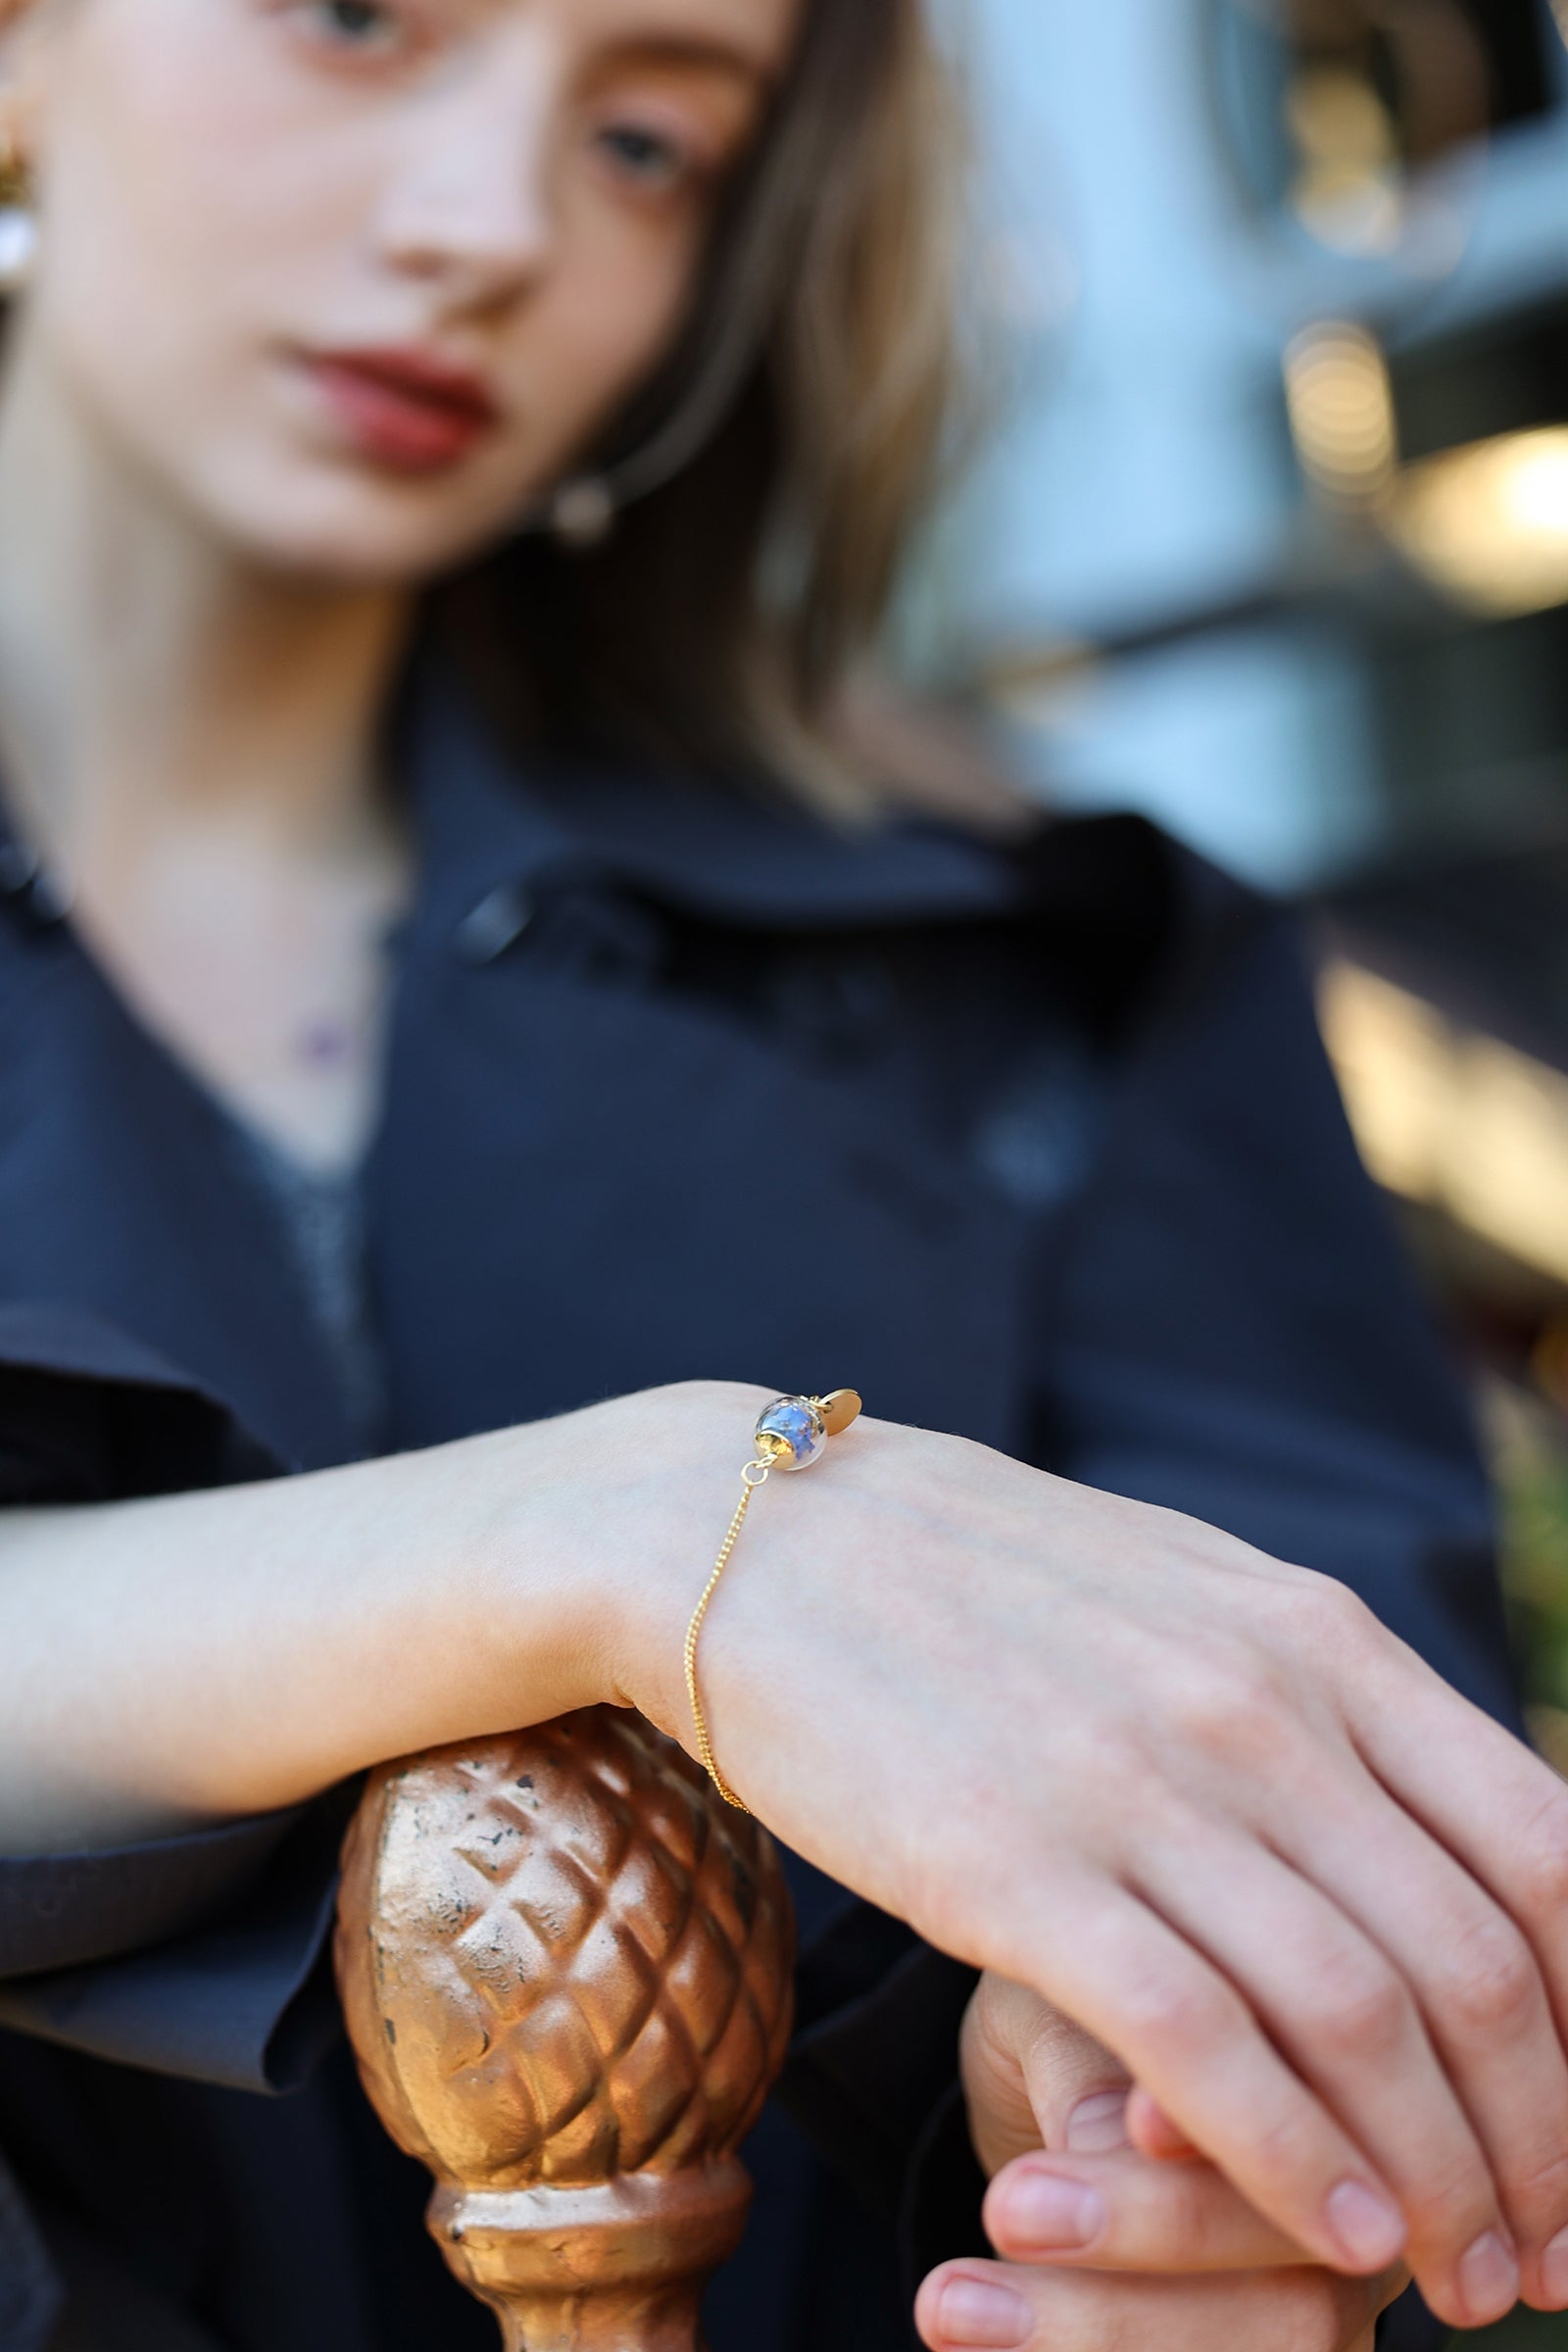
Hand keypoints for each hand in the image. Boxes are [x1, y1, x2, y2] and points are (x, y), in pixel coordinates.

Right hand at [616, 1392, 1567, 2330]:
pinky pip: (1202, 2048)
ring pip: (1357, 2021)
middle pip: (1470, 1963)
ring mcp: (1135, 1784)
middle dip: (1538, 2140)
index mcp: (1313, 1637)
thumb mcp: (1185, 1599)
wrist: (755, 1539)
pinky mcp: (1012, 1869)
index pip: (1541, 1850)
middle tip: (1544, 2253)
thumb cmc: (977, 1582)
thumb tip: (1440, 1833)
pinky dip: (1296, 2165)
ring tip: (1454, 2278)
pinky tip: (1338, 2232)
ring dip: (1437, 2180)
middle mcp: (1254, 1706)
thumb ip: (1315, 1703)